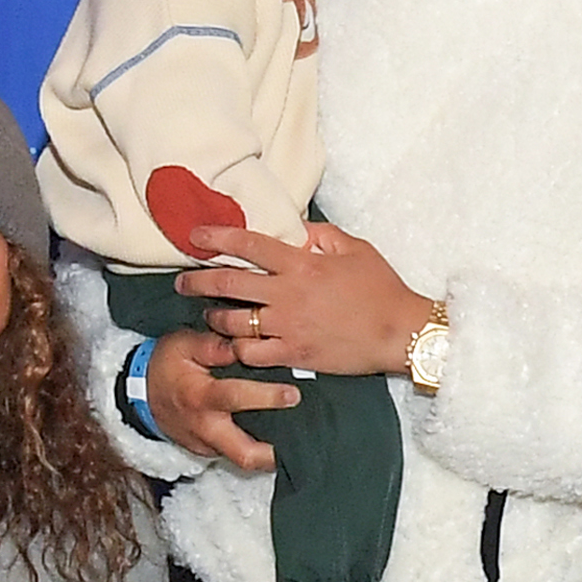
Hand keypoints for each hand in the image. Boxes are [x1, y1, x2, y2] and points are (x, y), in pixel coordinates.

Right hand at [144, 328, 304, 477]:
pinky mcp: (210, 452)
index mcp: (201, 397)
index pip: (236, 399)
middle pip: (245, 455)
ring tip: (300, 440)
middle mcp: (206, 428)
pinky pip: (237, 454)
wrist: (138, 395)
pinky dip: (257, 446)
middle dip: (275, 454)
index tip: (293, 394)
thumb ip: (212, 345)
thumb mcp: (182, 345)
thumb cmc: (165, 365)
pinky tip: (278, 435)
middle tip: (304, 440)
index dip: (266, 397)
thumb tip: (242, 342)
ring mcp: (208, 446)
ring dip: (271, 453)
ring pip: (244, 459)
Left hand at [176, 220, 432, 379]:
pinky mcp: (294, 353)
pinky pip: (252, 353)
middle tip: (182, 281)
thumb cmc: (381, 289)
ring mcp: (288, 326)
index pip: (248, 244)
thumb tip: (295, 228)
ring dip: (214, 317)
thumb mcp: (355, 249)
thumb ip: (321, 234)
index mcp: (302, 263)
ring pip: (233, 322)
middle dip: (197, 281)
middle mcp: (288, 294)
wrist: (400, 332)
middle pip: (228, 283)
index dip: (217, 237)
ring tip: (208, 316)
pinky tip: (233, 345)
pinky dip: (237, 349)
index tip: (196, 235)